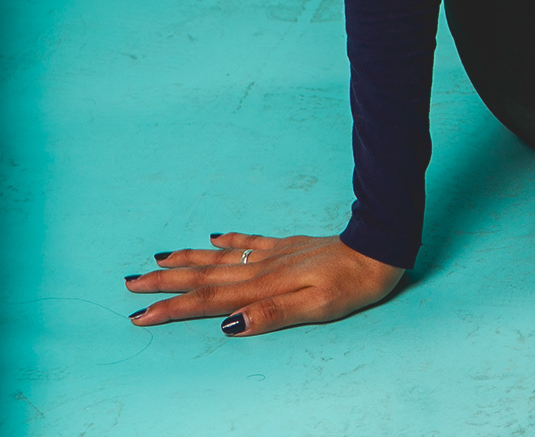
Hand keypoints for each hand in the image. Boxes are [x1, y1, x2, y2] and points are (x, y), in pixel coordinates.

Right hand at [124, 230, 402, 336]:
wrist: (377, 249)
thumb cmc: (350, 285)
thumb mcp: (316, 308)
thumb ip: (271, 315)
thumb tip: (228, 325)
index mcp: (263, 287)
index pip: (208, 301)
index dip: (172, 309)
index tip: (139, 316)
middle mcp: (261, 268)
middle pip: (204, 276)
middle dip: (165, 282)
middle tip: (128, 283)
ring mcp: (272, 254)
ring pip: (219, 258)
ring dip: (186, 260)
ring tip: (156, 259)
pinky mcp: (286, 246)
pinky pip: (248, 241)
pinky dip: (226, 242)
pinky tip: (212, 237)